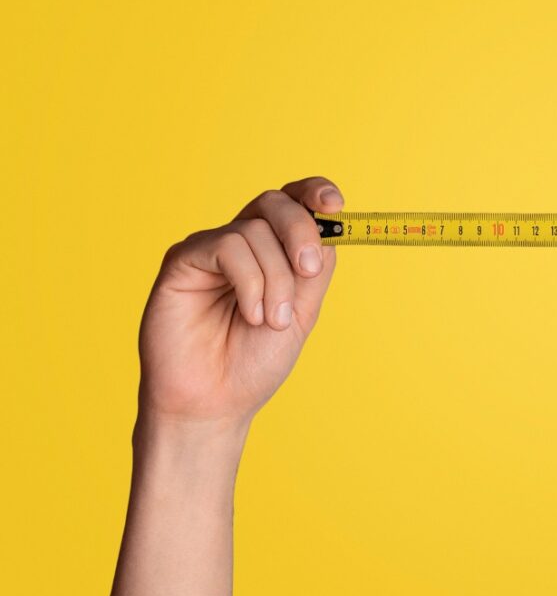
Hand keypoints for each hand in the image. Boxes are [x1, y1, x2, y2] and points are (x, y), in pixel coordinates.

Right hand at [138, 177, 343, 425]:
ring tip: (272, 320)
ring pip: (254, 230)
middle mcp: (240, 244)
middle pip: (274, 204)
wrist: (215, 402)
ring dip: (275, 278)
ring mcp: (210, 250)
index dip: (313, 192)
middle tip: (308, 270)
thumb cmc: (254, 362)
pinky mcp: (182, 261)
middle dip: (300, 231)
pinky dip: (250, 281)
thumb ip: (314, 269)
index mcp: (272, 251)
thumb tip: (331, 227)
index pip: (293, 202)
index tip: (335, 205)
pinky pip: (227, 247)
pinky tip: (250, 314)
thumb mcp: (302, 312)